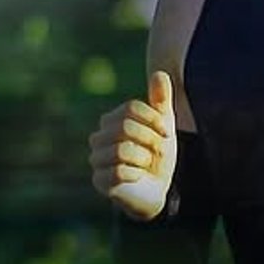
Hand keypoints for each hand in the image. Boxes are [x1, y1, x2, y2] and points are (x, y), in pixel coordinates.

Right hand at [89, 68, 178, 221]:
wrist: (157, 190)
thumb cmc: (157, 155)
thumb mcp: (163, 126)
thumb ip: (161, 101)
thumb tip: (160, 73)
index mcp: (110, 121)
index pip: (130, 108)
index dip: (153, 118)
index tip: (166, 132)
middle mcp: (98, 138)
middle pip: (125, 127)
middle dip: (150, 139)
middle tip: (160, 151)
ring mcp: (96, 159)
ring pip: (121, 150)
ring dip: (144, 158)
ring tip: (148, 165)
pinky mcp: (99, 181)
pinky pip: (118, 171)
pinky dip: (136, 173)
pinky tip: (139, 176)